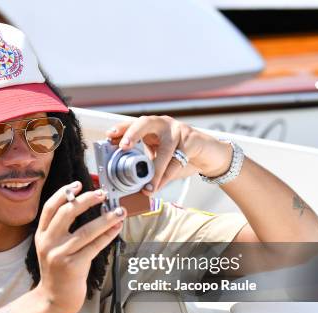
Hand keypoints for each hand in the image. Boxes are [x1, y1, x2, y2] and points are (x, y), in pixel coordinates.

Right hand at [34, 181, 125, 312]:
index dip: (64, 193)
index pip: (50, 207)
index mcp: (42, 235)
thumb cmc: (58, 270)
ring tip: (120, 211)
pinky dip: (108, 235)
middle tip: (103, 194)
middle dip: (87, 200)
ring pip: (86, 230)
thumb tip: (85, 204)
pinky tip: (117, 228)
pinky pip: (95, 247)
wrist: (54, 299)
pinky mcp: (73, 267)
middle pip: (67, 213)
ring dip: (105, 219)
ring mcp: (60, 255)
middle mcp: (48, 243)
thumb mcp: (52, 247)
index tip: (78, 184)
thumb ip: (62, 229)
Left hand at [106, 116, 233, 193]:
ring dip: (155, 169)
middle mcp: (163, 125)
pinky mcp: (192, 141)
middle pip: (145, 122)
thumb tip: (126, 184)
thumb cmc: (181, 157)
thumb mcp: (158, 160)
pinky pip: (178, 161)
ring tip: (147, 185)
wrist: (209, 156)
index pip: (133, 124)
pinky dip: (168, 175)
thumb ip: (144, 166)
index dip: (121, 129)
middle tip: (124, 146)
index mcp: (151, 127)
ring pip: (164, 149)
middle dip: (133, 133)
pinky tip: (160, 185)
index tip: (109, 136)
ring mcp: (178, 131)